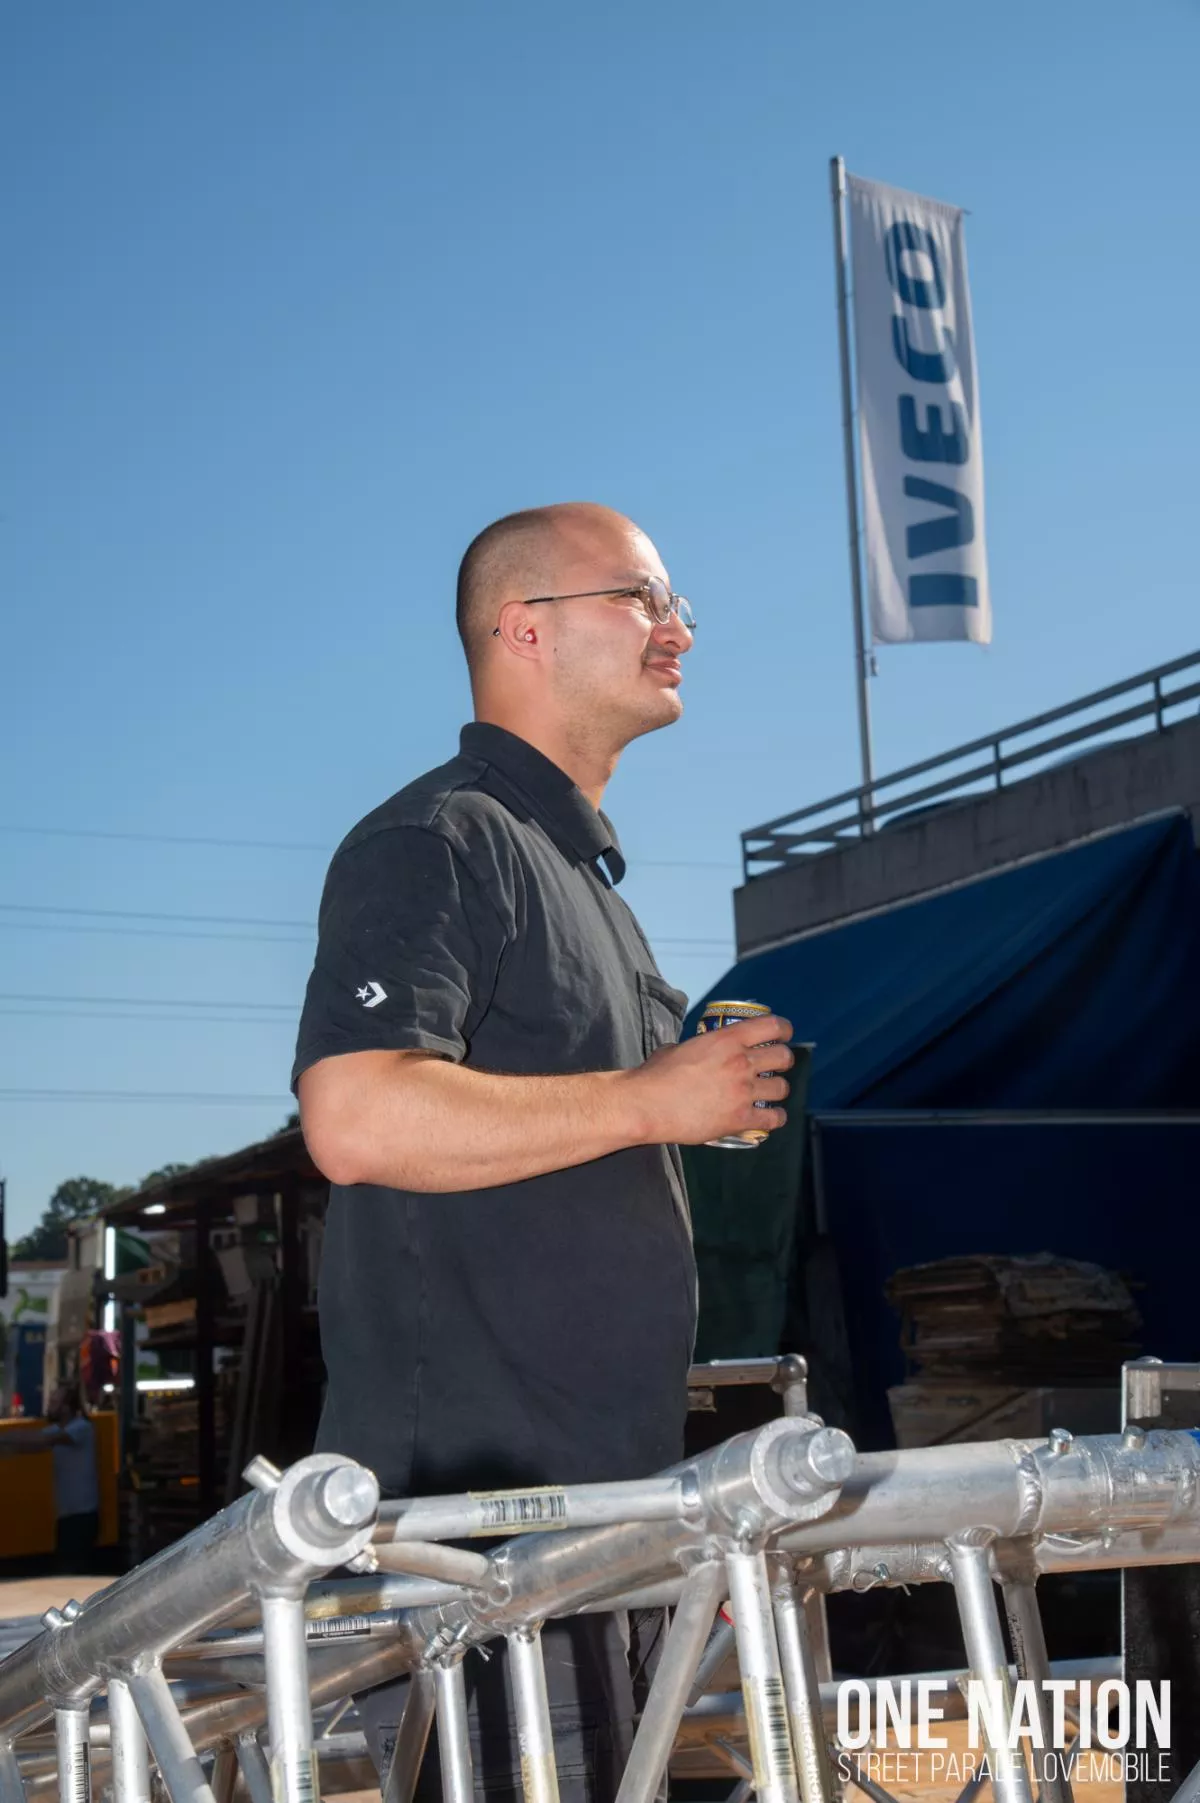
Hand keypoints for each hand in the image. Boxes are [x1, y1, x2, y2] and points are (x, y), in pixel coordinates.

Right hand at [628, 1015, 793, 1145]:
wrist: (646, 1105)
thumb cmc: (654, 1076)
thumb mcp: (677, 1048)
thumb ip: (697, 1048)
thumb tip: (696, 1052)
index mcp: (726, 1039)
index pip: (773, 1026)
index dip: (784, 1029)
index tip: (784, 1035)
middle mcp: (741, 1062)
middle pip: (783, 1057)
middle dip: (783, 1061)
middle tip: (776, 1066)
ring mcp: (743, 1092)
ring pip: (781, 1088)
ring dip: (777, 1090)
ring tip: (769, 1094)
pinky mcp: (741, 1119)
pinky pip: (773, 1118)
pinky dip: (775, 1118)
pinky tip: (770, 1117)